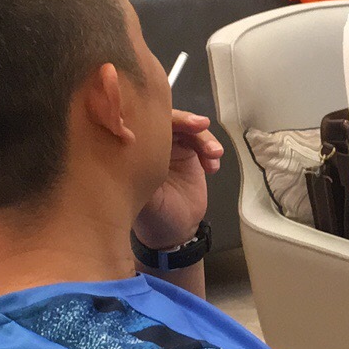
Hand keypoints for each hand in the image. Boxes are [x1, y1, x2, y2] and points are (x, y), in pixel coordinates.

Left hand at [134, 110, 223, 249]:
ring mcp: (173, 148)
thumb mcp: (145, 197)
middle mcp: (153, 144)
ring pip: (190, 131)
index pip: (146, 122)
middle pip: (171, 120)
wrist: (175, 232)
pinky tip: (213, 168)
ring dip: (205, 139)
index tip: (180, 122)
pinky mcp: (191, 156)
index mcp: (135, 149)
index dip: (162, 116)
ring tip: (213, 155)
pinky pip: (204, 144)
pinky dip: (211, 151)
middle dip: (188, 122)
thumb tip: (140, 150)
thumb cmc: (153, 216)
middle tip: (202, 126)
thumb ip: (144, 174)